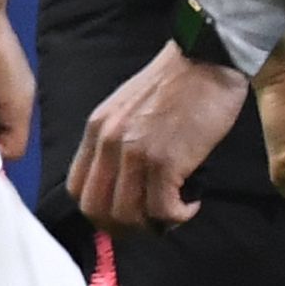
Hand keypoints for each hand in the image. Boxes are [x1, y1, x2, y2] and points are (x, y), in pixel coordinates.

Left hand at [68, 43, 251, 232]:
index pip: (78, 189)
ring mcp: (136, 153)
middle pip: (97, 210)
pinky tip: (192, 203)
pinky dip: (178, 215)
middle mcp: (108, 144)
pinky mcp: (166, 161)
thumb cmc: (177, 81)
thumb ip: (118, 138)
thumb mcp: (128, 106)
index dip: (100, 210)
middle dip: (123, 227)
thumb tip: (127, 177)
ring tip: (174, 212)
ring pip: (127, 215)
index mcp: (96, 130)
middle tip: (149, 222)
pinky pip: (163, 209)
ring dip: (152, 224)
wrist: (206, 59)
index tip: (125, 213)